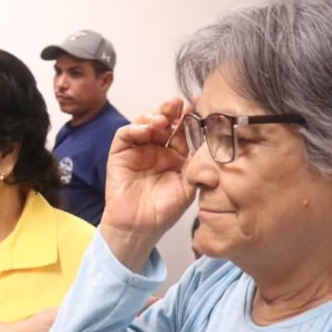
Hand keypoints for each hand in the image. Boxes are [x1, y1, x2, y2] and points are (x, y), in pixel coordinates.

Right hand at [100, 98, 196, 271]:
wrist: (140, 229)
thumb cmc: (164, 211)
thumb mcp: (188, 186)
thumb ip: (197, 165)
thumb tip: (210, 141)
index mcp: (177, 156)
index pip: (184, 131)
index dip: (190, 117)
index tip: (199, 103)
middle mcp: (158, 149)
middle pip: (165, 122)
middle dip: (171, 110)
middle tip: (178, 104)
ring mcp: (139, 150)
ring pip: (145, 123)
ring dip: (154, 116)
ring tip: (163, 119)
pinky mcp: (120, 154)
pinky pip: (125, 135)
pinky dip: (134, 128)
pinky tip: (144, 130)